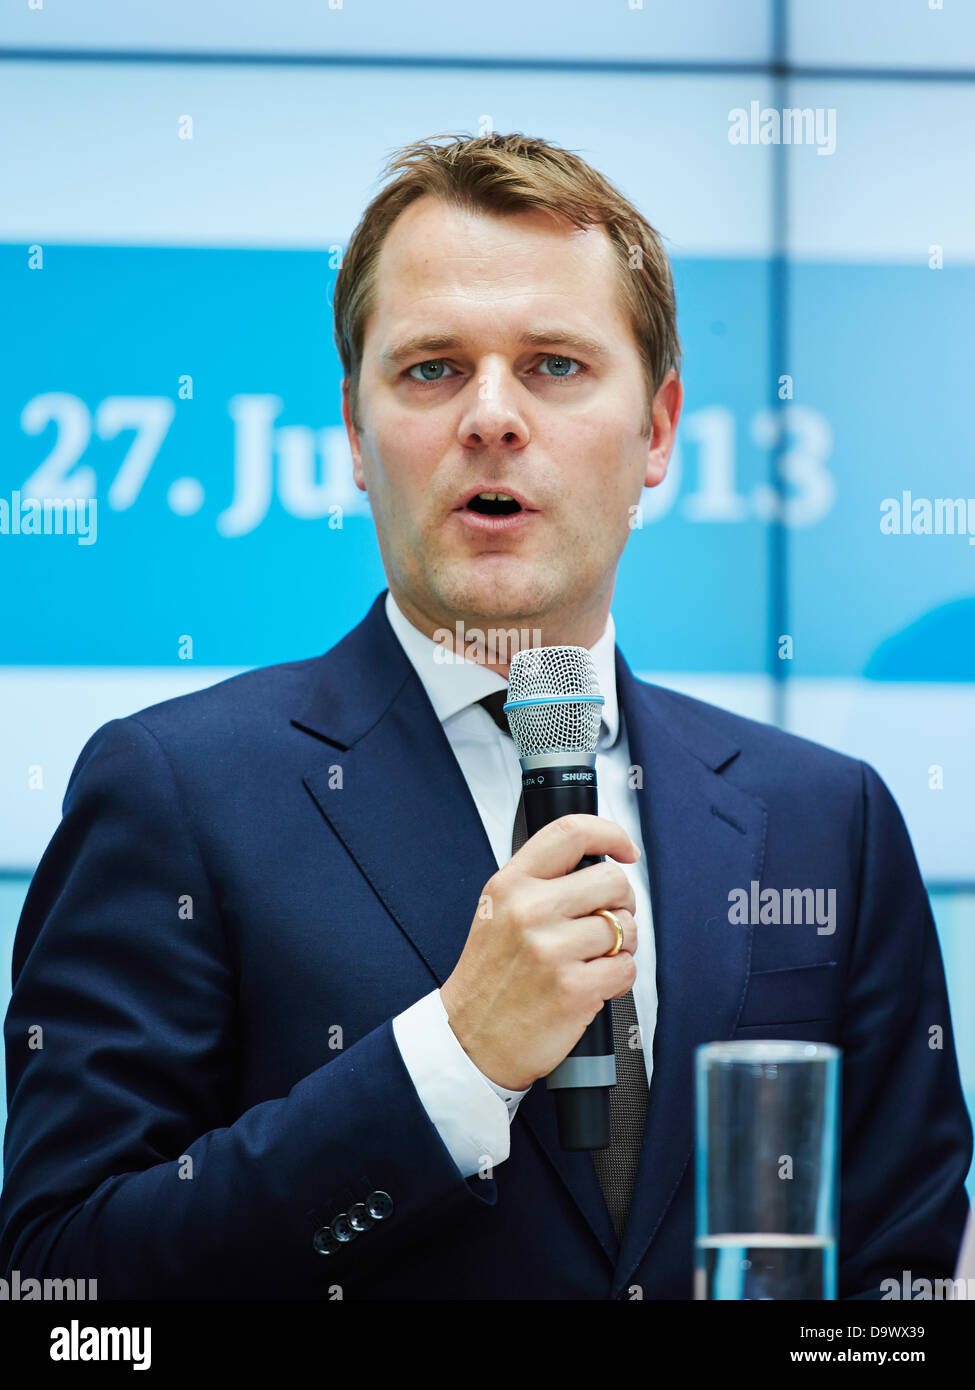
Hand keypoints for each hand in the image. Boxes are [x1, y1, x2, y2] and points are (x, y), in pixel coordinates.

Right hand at [439, 814, 639, 1091]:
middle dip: (622, 902)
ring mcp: (552, 950)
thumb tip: (599, 866)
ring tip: (594, 958)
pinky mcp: (573, 989)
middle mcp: (530, 910)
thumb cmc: (490, 977)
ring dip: (622, 945)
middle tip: (608, 919)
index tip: (625, 849)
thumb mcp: (498, 912)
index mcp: (511, 884)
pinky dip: (619, 977)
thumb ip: (541, 883)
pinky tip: (593, 983)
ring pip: (626, 927)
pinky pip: (626, 968)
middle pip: (613, 881)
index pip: (571, 833)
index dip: (610, 834)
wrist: (468, 1040)